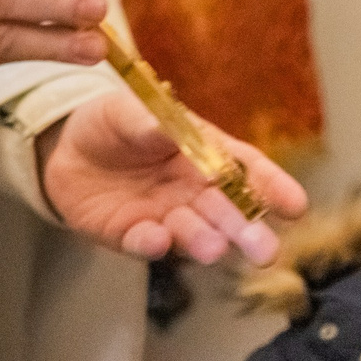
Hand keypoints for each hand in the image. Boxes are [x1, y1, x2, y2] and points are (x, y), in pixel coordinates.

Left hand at [36, 87, 307, 264]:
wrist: (65, 148)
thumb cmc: (111, 124)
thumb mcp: (127, 110)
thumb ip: (149, 121)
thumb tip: (168, 127)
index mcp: (205, 154)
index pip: (246, 170)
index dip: (272, 187)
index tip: (294, 205)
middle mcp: (194, 192)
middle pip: (227, 213)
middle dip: (247, 232)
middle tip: (264, 249)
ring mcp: (165, 217)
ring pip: (192, 234)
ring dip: (204, 242)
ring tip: (214, 248)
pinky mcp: (131, 235)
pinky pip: (144, 243)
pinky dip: (151, 244)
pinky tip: (156, 239)